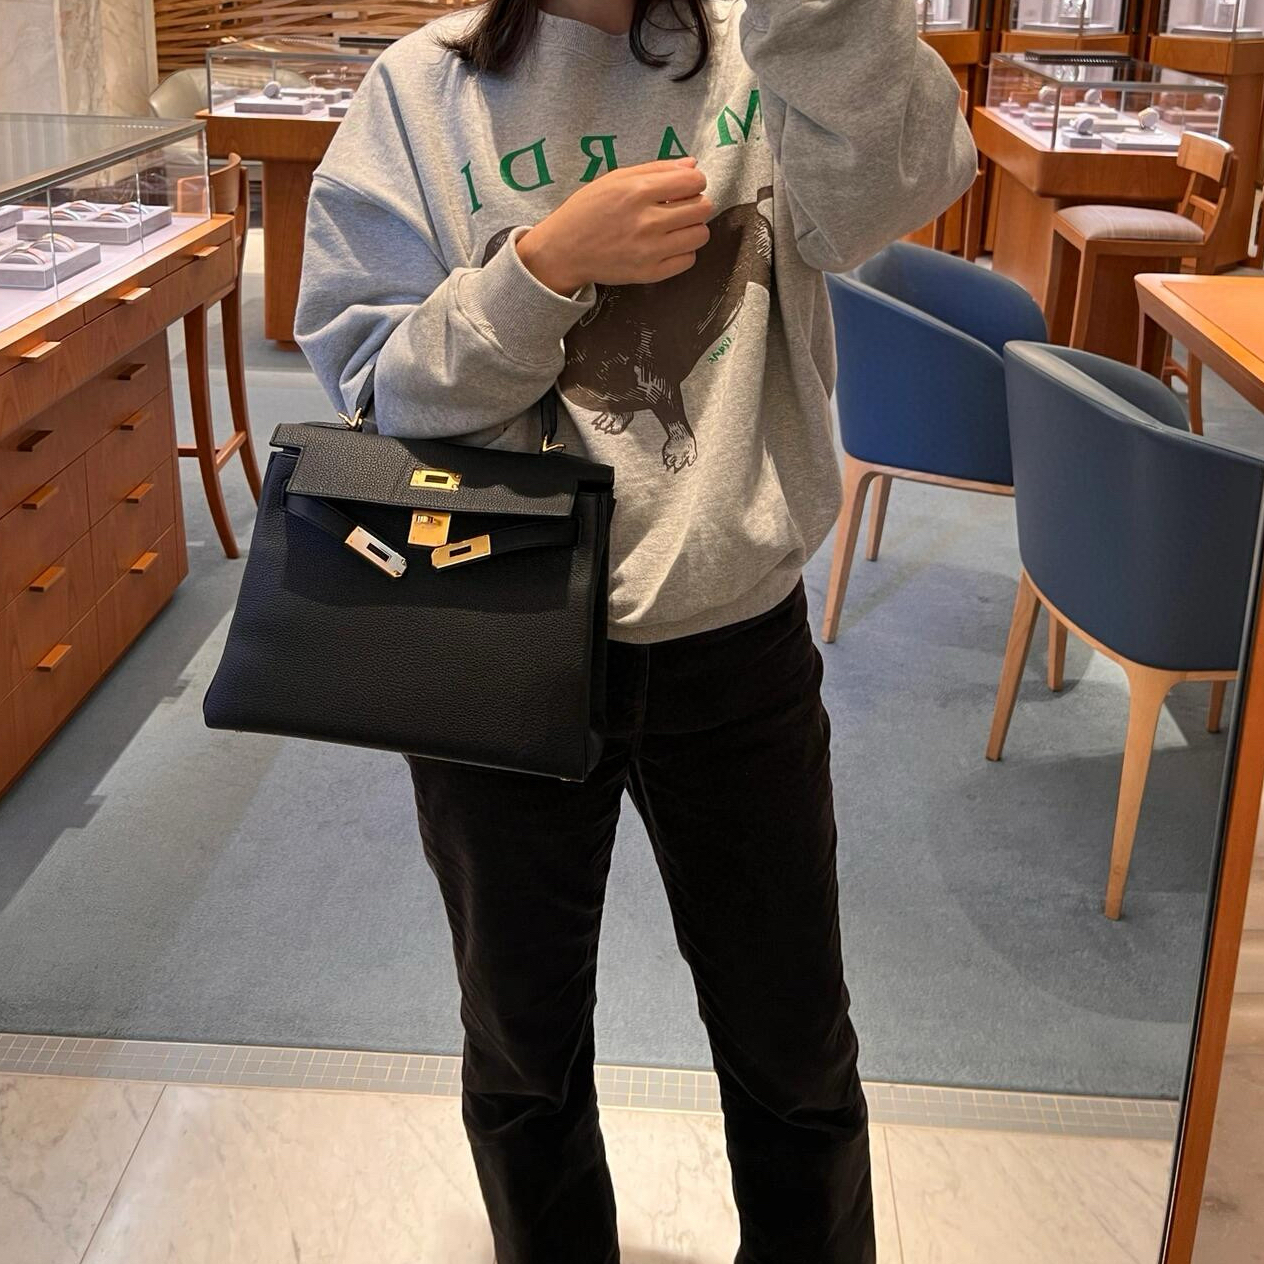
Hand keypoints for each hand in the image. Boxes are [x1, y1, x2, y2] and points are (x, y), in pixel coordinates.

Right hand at [516, 158, 712, 293]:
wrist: (564, 250)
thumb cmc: (587, 210)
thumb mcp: (615, 178)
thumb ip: (655, 169)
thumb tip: (692, 166)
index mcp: (638, 191)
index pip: (694, 182)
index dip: (695, 182)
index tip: (686, 187)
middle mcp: (647, 221)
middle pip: (702, 208)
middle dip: (696, 203)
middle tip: (680, 207)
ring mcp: (650, 250)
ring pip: (700, 235)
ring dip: (692, 228)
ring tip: (675, 227)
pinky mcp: (650, 273)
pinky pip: (689, 260)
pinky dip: (683, 251)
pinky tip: (668, 245)